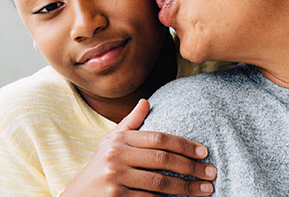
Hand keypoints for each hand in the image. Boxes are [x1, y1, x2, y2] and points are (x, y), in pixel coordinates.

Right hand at [62, 100, 216, 195]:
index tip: (205, 152)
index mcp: (119, 140)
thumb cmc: (99, 168)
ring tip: (205, 190)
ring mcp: (115, 178)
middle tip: (211, 173)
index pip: (159, 138)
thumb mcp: (110, 143)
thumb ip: (130, 124)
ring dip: (186, 188)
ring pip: (160, 183)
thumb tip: (146, 101)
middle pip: (163, 160)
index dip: (185, 145)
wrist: (77, 196)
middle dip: (191, 167)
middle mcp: (116, 156)